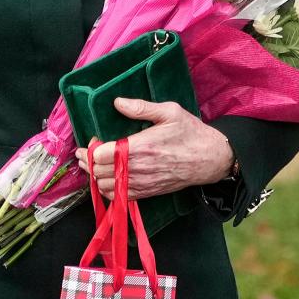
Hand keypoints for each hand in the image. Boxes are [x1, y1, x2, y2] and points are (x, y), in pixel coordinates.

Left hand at [76, 98, 234, 198]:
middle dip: (88, 161)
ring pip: (105, 186)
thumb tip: (117, 102)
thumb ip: (142, 107)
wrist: (210, 159)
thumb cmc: (191, 133)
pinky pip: (117, 196)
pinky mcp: (146, 192)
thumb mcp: (170, 112)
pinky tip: (108, 177)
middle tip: (88, 152)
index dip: (90, 149)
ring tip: (95, 164)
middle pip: (99, 171)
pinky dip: (107, 188)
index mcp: (141, 147)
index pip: (101, 155)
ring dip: (96, 175)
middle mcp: (138, 168)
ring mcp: (142, 183)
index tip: (92, 141)